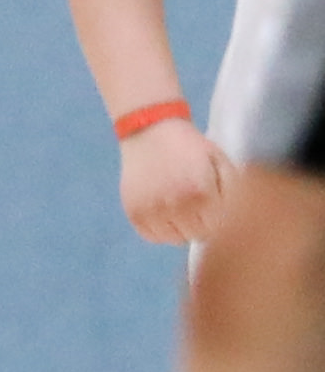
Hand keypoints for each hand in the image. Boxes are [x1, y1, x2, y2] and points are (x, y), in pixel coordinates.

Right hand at [124, 114, 233, 247]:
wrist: (150, 131)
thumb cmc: (191, 146)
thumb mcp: (220, 160)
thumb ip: (232, 189)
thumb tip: (237, 217)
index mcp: (200, 192)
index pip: (219, 227)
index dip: (221, 220)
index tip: (219, 210)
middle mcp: (174, 206)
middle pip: (197, 236)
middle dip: (203, 225)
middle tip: (201, 210)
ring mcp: (151, 211)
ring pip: (174, 240)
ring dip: (182, 230)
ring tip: (183, 212)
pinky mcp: (134, 213)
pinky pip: (152, 236)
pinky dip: (162, 231)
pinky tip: (166, 215)